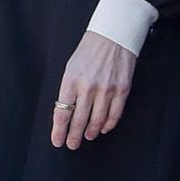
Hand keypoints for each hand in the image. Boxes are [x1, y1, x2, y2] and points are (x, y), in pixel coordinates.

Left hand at [51, 30, 135, 148]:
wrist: (113, 35)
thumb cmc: (89, 50)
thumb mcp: (71, 67)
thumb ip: (68, 89)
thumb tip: (66, 112)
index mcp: (71, 80)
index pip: (62, 113)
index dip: (59, 131)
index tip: (57, 141)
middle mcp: (88, 87)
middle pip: (79, 120)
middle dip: (74, 136)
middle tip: (72, 144)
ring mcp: (106, 89)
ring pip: (97, 121)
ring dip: (90, 132)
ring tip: (87, 137)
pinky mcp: (122, 89)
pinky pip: (114, 114)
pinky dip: (108, 124)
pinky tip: (103, 128)